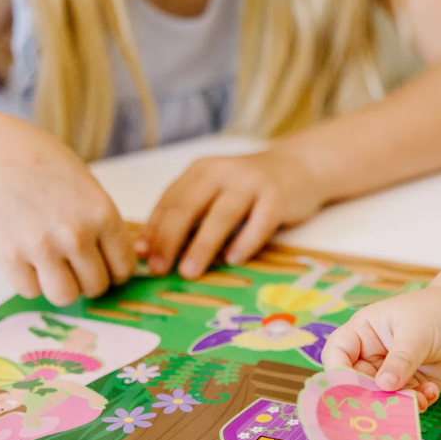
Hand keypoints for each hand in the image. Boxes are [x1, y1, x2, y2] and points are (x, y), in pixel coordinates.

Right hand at [0, 112, 133, 305]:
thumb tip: (116, 260)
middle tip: (76, 268)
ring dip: (62, 287)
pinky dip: (31, 281)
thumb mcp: (88, 187)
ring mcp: (42, 247)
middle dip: (88, 281)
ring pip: (65, 296)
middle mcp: (76, 234)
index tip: (105, 268)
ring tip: (54, 268)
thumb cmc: (42, 162)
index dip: (115, 272)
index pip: (124, 268)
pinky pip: (30, 291)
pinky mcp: (9, 256)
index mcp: (102, 215)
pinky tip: (29, 261)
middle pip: (96, 286)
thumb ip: (103, 224)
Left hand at [139, 147, 327, 278]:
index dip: (154, 228)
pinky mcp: (278, 196)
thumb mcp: (215, 192)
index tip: (141, 255)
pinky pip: (259, 222)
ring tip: (189, 272)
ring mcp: (252, 182)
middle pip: (189, 206)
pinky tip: (233, 260)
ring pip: (221, 215)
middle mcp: (223, 171)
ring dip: (202, 246)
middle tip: (158, 268)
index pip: (170, 200)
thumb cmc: (250, 189)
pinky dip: (245, 242)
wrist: (299, 167)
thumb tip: (154, 250)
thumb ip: (189, 215)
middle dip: (170, 239)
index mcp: (201, 170)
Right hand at [322, 285, 440, 410]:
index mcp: (363, 332)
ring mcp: (390, 373)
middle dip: (370, 397)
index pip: (337, 353)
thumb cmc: (437, 312)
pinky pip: (404, 403)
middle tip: (386, 408)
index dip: (338, 373)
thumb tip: (383, 386)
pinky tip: (432, 392)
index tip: (351, 389)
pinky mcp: (409, 386)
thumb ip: (400, 359)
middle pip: (356, 382)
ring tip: (419, 399)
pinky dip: (416, 403)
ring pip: (380, 398)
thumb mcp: (417, 332)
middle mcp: (371, 354)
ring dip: (397, 404)